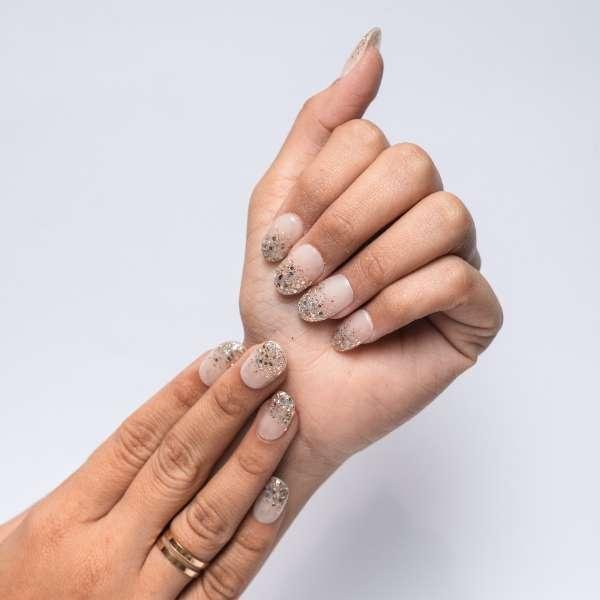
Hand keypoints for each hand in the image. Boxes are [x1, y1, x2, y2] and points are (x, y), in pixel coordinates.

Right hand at [0, 342, 297, 598]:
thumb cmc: (17, 591)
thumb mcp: (31, 529)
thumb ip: (95, 483)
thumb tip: (160, 427)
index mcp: (66, 518)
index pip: (136, 439)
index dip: (183, 393)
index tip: (221, 357)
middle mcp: (105, 552)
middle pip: (177, 465)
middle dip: (226, 409)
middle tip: (264, 364)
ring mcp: (141, 596)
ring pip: (206, 518)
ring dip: (249, 461)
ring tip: (282, 413)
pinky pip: (221, 583)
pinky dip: (253, 538)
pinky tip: (279, 492)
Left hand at [238, 30, 501, 503]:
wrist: (285, 387)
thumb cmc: (279, 308)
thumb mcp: (276, 207)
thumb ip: (319, 129)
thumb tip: (372, 48)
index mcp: (379, 189)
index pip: (370, 137)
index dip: (318, 190)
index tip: (282, 244)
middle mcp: (423, 215)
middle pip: (413, 167)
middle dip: (342, 227)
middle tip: (302, 279)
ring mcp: (455, 261)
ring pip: (444, 217)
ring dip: (366, 269)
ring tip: (327, 312)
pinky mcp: (474, 313)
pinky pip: (456, 279)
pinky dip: (392, 306)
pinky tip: (358, 334)